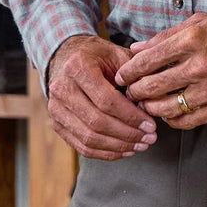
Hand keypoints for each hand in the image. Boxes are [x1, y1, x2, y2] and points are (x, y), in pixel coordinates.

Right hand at [45, 34, 157, 159]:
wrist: (67, 56)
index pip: (106, 100)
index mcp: (78, 67)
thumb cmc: (98, 56)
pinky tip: (125, 150)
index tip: (151, 124)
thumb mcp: (118, 54)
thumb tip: (150, 103)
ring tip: (141, 145)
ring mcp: (56, 109)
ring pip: (89, 138)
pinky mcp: (57, 124)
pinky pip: (81, 146)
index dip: (131, 116)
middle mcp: (62, 89)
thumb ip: (134, 75)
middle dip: (128, 134)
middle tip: (150, 138)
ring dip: (119, 146)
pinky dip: (105, 153)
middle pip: (97, 122)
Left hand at [113, 12, 206, 128]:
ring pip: (166, 108)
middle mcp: (199, 66)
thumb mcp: (202, 22)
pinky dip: (172, 119)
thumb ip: (167, 36)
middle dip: (134, 92)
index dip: (128, 72)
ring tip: (145, 105)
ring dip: (150, 108)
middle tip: (128, 93)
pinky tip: (168, 114)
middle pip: (152, 86)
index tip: (122, 76)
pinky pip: (187, 120)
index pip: (147, 60)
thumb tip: (137, 48)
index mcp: (192, 40)